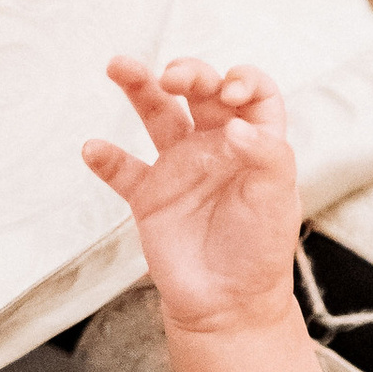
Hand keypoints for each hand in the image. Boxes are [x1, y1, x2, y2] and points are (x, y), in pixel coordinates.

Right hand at [82, 59, 297, 333]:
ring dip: (138, 86)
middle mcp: (216, 145)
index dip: (243, 80)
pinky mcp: (149, 195)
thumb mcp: (277, 199)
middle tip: (173, 76)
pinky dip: (106, 158)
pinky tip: (95, 149)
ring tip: (119, 66)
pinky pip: (122, 170)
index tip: (230, 92)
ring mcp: (180, 167)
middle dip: (188, 73)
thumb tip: (234, 126)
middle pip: (200, 91)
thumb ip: (265, 155)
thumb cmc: (261, 250)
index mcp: (255, 141)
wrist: (229, 305)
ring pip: (155, 113)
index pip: (253, 93)